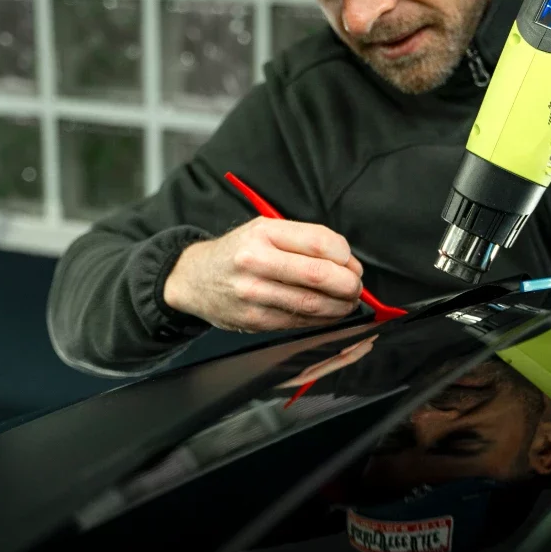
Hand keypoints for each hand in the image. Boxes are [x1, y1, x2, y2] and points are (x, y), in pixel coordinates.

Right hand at [163, 217, 364, 333]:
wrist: (194, 278)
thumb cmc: (237, 251)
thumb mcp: (265, 229)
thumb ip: (306, 240)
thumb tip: (348, 261)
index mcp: (263, 233)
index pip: (320, 243)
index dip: (346, 256)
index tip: (352, 264)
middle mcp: (256, 261)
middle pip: (319, 276)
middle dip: (348, 284)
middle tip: (356, 286)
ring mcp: (254, 293)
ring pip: (312, 304)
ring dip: (340, 306)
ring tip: (347, 301)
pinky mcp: (254, 319)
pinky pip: (298, 321)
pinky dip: (321, 319)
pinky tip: (328, 313)